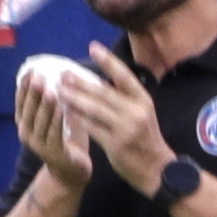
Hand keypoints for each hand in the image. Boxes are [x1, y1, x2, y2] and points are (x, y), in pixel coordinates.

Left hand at [53, 46, 159, 185]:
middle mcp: (135, 112)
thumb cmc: (145, 138)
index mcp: (143, 100)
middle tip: (63, 74)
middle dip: (80, 82)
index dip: (108, 60)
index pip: (124, 76)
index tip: (92, 46)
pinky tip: (65, 113)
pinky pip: (91, 128)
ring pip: (94, 109)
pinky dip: (77, 119)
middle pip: (103, 92)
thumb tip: (97, 81)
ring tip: (59, 91)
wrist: (157, 170)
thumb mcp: (142, 113)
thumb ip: (124, 98)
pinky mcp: (115, 145)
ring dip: (74, 99)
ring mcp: (125, 129)